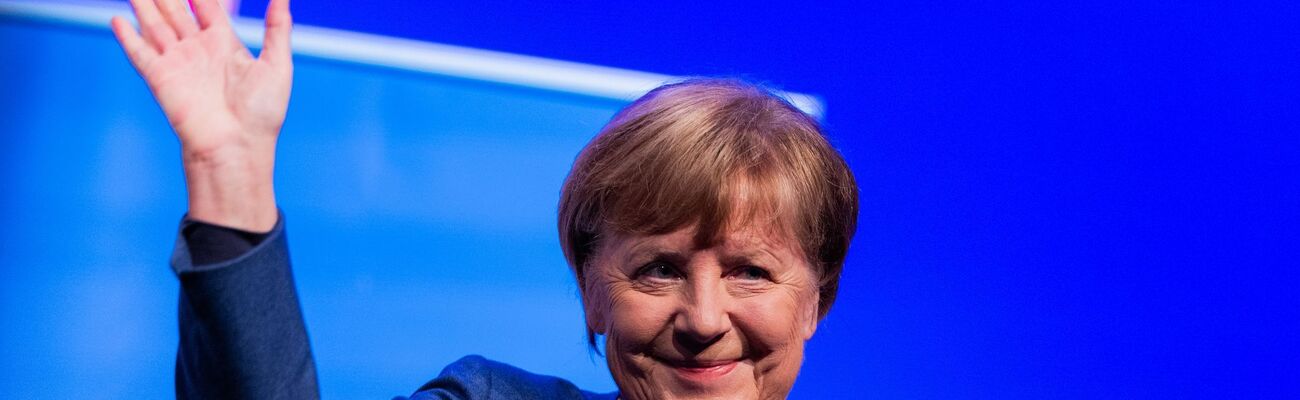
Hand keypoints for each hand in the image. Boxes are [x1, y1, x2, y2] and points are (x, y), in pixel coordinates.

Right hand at [111, 0, 291, 231]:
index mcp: (224, 44)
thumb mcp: (277, 65)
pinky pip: (139, 52)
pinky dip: (128, 36)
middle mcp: (198, 51)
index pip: (206, 7)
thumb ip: (277, 28)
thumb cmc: (261, 113)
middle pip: (175, 11)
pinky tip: (117, 19)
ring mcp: (177, 63)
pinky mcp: (160, 78)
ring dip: (144, 5)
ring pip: (154, 24)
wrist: (236, 147)